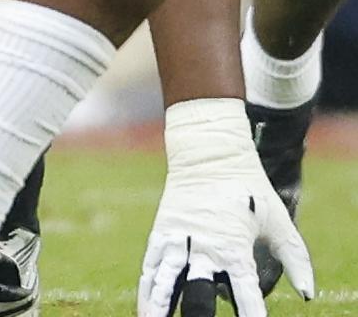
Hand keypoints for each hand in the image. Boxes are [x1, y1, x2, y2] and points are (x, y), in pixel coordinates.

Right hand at [138, 100, 313, 316]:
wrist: (208, 155)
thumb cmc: (250, 191)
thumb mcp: (280, 223)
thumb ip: (296, 259)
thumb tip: (308, 294)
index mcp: (234, 247)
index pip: (245, 293)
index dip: (250, 315)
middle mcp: (203, 248)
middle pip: (197, 292)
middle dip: (197, 315)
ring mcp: (177, 241)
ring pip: (166, 282)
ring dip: (163, 307)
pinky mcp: (160, 235)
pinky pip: (150, 269)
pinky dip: (148, 292)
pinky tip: (147, 312)